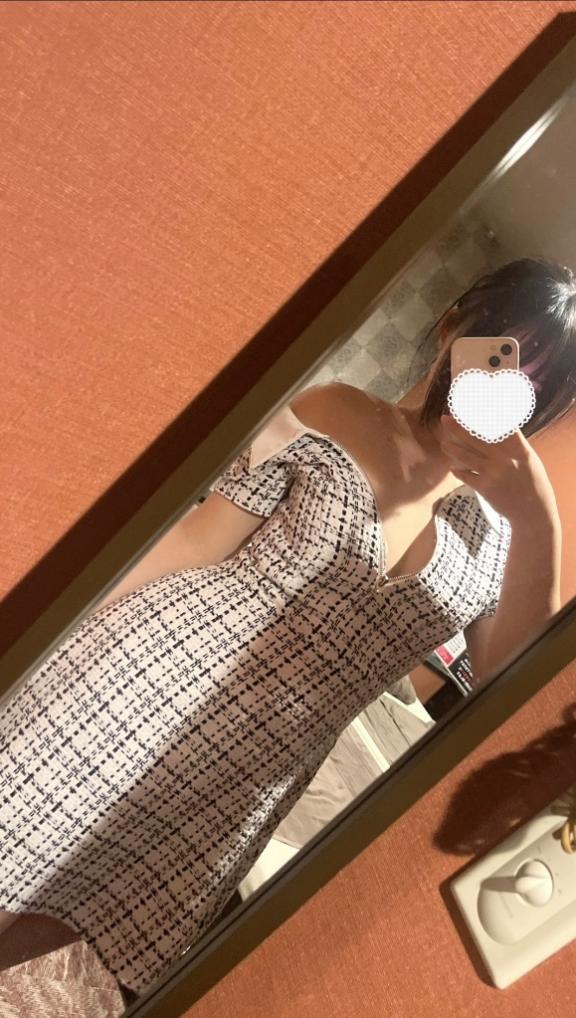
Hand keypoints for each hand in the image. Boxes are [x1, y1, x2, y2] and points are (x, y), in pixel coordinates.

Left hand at [438, 414, 559, 526]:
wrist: (532, 512)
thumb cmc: (532, 482)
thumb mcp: (528, 459)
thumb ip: (513, 445)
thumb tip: (493, 429)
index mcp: (518, 449)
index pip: (497, 426)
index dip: (481, 416)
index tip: (467, 407)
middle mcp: (504, 458)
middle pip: (475, 438)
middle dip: (457, 427)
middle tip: (445, 419)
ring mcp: (492, 472)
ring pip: (465, 456)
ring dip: (452, 448)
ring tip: (444, 442)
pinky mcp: (484, 487)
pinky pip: (465, 475)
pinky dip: (458, 471)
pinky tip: (454, 468)